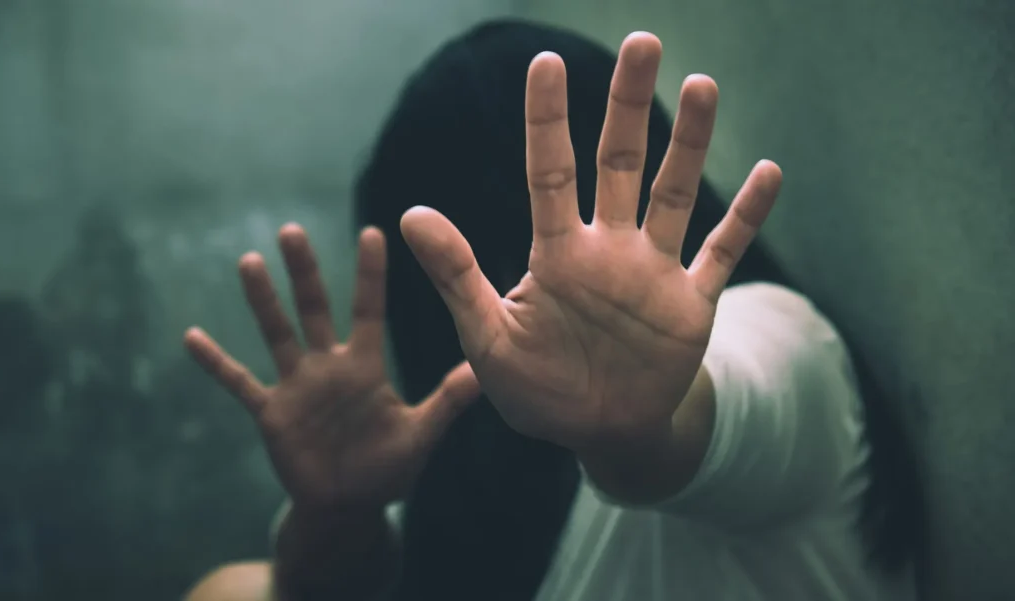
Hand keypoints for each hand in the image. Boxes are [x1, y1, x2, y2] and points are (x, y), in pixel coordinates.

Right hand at [184, 224, 478, 509]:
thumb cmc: (388, 470)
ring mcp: (297, 387)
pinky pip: (239, 383)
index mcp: (365, 367)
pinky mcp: (272, 413)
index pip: (368, 310)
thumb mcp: (421, 435)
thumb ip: (447, 402)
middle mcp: (329, 367)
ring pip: (276, 334)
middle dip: (304, 271)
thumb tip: (482, 371)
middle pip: (314, 308)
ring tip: (249, 261)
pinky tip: (191, 336)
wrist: (350, 506)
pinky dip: (216, 363)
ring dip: (262, 300)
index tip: (374, 232)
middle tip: (292, 230)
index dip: (370, 274)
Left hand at [400, 33, 781, 451]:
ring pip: (676, 193)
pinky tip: (770, 170)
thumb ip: (456, 277)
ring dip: (690, 142)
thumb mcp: (488, 338)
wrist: (600, 435)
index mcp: (556, 255)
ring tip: (702, 84)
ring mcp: (654, 273)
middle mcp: (608, 249)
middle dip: (628, 105)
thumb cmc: (537, 390)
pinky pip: (723, 251)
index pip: (551, 173)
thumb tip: (409, 215)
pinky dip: (747, 215)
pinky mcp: (691, 305)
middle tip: (641, 43)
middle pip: (619, 163)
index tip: (546, 63)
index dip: (548, 121)